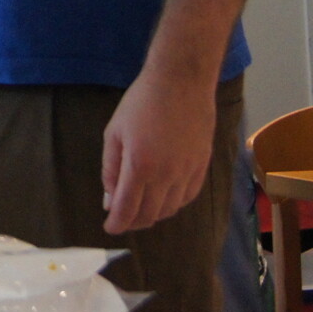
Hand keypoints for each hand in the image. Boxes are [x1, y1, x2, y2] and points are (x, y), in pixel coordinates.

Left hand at [100, 69, 215, 234]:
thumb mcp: (114, 133)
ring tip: (141, 208)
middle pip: (150, 214)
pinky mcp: (202, 166)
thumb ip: (111, 169)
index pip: (128, 209)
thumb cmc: (141, 103)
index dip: (118, 223)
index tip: (110, 228)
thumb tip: (110, 200)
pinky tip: (164, 198)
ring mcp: (188, 172)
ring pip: (170, 209)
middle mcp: (167, 175)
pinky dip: (173, 204)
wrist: (181, 82)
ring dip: (153, 214)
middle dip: (134, 221)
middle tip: (123, 218)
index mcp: (141, 166)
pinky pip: (187, 197)